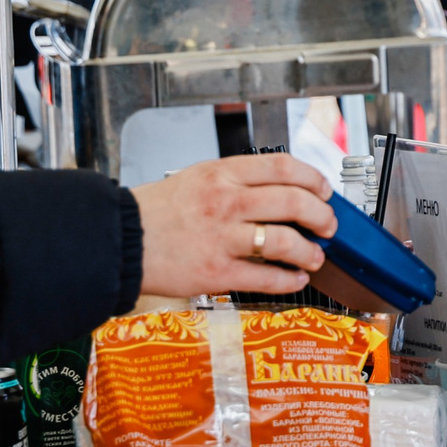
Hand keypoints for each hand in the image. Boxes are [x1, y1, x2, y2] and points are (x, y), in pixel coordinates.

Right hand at [134, 153, 335, 297]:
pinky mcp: (216, 272)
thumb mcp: (196, 178)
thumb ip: (236, 181)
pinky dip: (288, 280)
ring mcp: (222, 238)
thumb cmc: (155, 212)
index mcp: (222, 173)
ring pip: (285, 241)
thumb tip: (279, 190)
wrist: (118, 241)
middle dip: (322, 215)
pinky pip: (265, 277)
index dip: (314, 179)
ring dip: (310, 251)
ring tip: (315, 256)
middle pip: (294, 201)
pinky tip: (295, 279)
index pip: (284, 167)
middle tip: (328, 225)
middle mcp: (225, 202)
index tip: (324, 190)